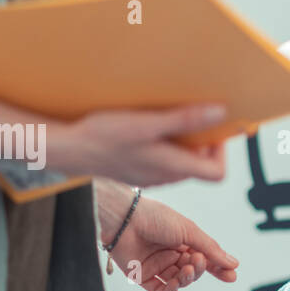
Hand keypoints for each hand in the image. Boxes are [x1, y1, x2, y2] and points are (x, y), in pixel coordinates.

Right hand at [53, 103, 228, 185]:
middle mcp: (166, 177)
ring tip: (168, 116)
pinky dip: (165, 143)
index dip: (221, 151)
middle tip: (191, 113)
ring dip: (182, 140)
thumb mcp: (147, 123)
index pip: (217, 173)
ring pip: (180, 161)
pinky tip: (149, 126)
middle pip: (200, 165)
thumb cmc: (104, 136)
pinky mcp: (139, 170)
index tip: (212, 128)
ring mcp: (152, 176)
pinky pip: (163, 159)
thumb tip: (220, 113)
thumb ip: (186, 120)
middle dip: (202, 140)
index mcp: (173, 168)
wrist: (68, 149)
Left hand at [97, 179, 238, 290]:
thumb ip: (210, 249)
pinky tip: (174, 284)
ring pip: (179, 281)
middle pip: (193, 271)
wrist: (125, 218)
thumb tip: (233, 263)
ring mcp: (156, 266)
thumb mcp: (189, 231)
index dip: (218, 267)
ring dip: (187, 278)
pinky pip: (161, 290)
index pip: (205, 258)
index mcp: (182, 240)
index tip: (232, 275)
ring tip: (187, 267)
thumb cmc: (155, 217)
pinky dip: (171, 289)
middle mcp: (170, 254)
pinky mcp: (142, 276)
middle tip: (199, 261)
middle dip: (201, 269)